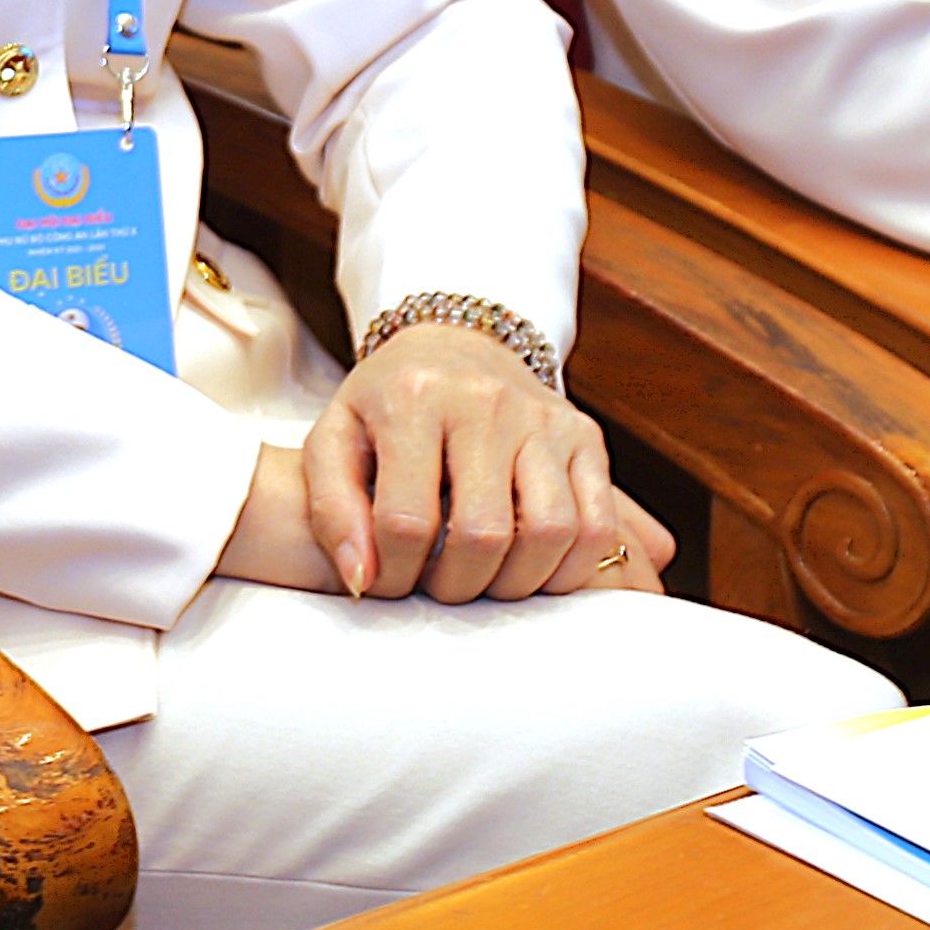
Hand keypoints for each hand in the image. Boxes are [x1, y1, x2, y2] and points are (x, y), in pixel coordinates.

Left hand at [302, 324, 676, 600]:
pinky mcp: (585, 436)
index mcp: (412, 398)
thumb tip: (363, 580)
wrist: (454, 343)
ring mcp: (544, 418)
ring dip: (514, 583)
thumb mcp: (335, 440)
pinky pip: (597, 526)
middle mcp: (485, 402)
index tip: (387, 580)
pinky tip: (529, 568)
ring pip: (551, 533)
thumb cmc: (387, 404)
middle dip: (456, 584)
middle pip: (485, 534)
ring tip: (482, 579)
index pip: (406, 520)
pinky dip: (568, 569)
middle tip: (437, 586)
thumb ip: (332, 511)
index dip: (394, 573)